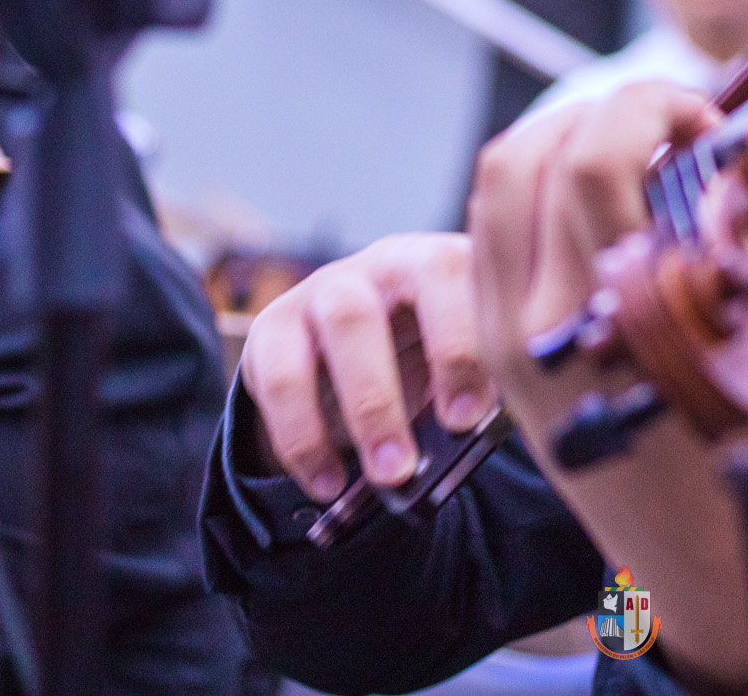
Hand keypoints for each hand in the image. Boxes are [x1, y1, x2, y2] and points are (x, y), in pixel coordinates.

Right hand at [238, 231, 492, 500]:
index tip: (464, 419)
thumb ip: (473, 386)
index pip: (447, 276)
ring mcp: (324, 288)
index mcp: (442, 262)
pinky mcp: (274, 325)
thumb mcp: (463, 363)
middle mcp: (383, 264)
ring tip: (379, 477)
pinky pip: (278, 380)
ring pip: (332, 333)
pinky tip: (328, 483)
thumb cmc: (434, 356)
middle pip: (372, 310)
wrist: (368, 354)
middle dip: (384, 396)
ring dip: (353, 414)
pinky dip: (303, 441)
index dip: (456, 347)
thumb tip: (469, 434)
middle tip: (405, 466)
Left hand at [469, 83, 747, 689]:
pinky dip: (539, 187)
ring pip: (494, 186)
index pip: (592, 160)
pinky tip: (605, 200)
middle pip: (526, 155)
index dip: (651, 105)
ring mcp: (508, 339)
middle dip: (604, 110)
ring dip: (564, 138)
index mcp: (618, 320)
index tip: (708, 118)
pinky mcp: (499, 349)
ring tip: (637, 152)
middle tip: (672, 127)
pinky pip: (489, 231)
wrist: (709, 551)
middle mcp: (541, 326)